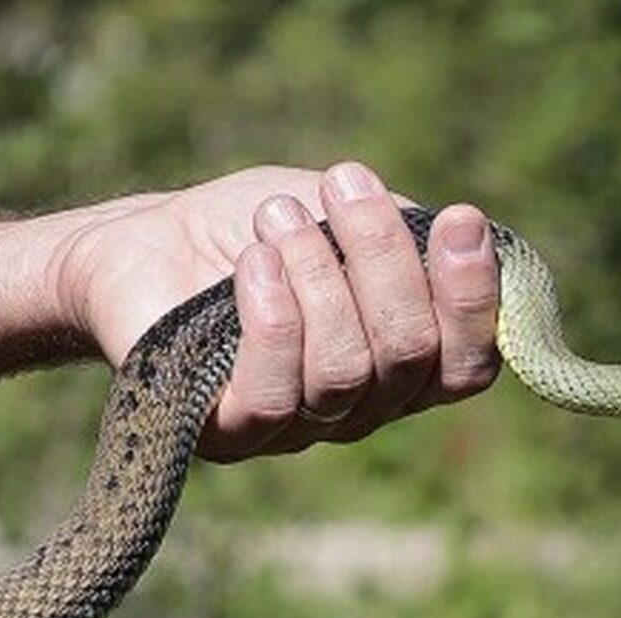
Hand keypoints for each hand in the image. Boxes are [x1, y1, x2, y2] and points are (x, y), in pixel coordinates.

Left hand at [53, 162, 498, 461]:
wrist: (148, 243)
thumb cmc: (250, 227)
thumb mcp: (338, 213)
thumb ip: (403, 236)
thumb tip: (461, 243)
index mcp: (396, 364)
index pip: (465, 363)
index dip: (472, 297)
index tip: (459, 219)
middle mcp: (357, 407)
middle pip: (408, 356)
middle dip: (383, 258)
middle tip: (344, 183)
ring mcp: (296, 427)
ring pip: (344, 371)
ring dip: (319, 277)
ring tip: (277, 215)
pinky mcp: (230, 432)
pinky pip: (272, 397)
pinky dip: (273, 319)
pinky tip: (254, 263)